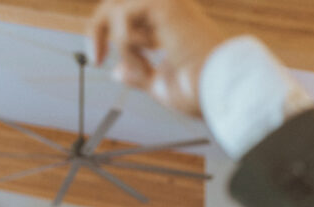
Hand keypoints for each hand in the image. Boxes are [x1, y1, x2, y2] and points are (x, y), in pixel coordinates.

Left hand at [90, 0, 224, 116]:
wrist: (217, 89)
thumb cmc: (198, 90)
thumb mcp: (158, 84)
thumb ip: (138, 74)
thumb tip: (117, 71)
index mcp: (168, 21)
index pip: (125, 13)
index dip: (104, 32)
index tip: (98, 60)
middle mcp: (167, 6)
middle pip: (115, 2)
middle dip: (97, 29)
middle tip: (96, 59)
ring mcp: (166, 1)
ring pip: (116, 7)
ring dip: (119, 43)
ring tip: (140, 66)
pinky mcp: (164, 4)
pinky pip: (122, 16)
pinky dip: (125, 43)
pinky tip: (146, 58)